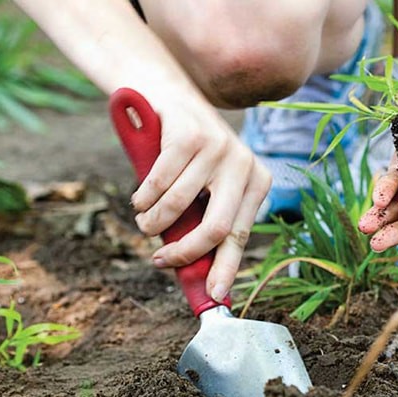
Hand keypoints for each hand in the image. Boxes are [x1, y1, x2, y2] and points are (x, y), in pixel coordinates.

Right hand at [131, 90, 270, 300]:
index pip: (239, 235)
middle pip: (216, 228)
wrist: (170, 99)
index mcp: (257, 182)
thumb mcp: (205, 189)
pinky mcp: (189, 136)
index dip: (225, 268)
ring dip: (152, 223)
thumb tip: (199, 276)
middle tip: (160, 261)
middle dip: (185, 252)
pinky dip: (142, 199)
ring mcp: (218, 148)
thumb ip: (204, 223)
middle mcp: (244, 164)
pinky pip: (157, 184)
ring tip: (145, 221)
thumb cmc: (188, 158)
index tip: (213, 295)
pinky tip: (140, 198)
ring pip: (178, 207)